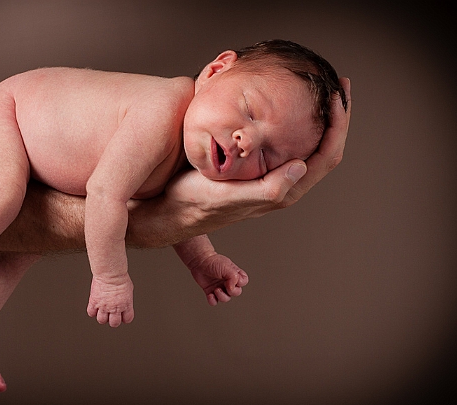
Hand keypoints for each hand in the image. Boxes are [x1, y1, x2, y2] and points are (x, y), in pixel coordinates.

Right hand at [86, 274, 133, 326]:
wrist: (110, 273)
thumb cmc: (120, 278)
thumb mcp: (129, 290)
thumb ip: (126, 299)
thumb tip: (123, 301)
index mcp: (126, 305)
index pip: (127, 319)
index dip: (124, 318)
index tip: (122, 316)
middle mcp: (115, 308)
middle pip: (114, 323)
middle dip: (113, 320)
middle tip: (111, 315)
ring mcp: (104, 306)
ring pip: (101, 321)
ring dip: (102, 317)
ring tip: (102, 310)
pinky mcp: (94, 303)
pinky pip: (91, 313)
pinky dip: (92, 311)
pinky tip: (95, 306)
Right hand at [128, 78, 350, 245]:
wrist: (174, 209)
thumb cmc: (197, 201)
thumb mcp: (229, 194)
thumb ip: (267, 187)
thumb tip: (300, 167)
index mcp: (284, 191)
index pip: (326, 156)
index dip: (338, 126)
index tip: (336, 96)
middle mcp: (284, 185)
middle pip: (325, 150)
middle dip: (338, 118)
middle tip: (340, 86)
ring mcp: (274, 177)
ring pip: (311, 147)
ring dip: (322, 121)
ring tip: (324, 93)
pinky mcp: (261, 169)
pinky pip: (292, 145)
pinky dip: (301, 125)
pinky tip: (293, 109)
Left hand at [190, 253, 248, 305]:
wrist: (199, 262)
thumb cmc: (213, 262)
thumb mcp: (227, 267)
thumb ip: (234, 277)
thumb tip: (232, 288)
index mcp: (234, 274)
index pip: (243, 282)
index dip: (240, 283)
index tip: (233, 279)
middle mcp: (228, 281)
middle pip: (236, 292)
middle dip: (232, 292)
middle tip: (226, 286)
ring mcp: (219, 287)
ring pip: (226, 298)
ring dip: (222, 296)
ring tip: (216, 290)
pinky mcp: (210, 291)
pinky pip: (214, 301)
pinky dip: (213, 301)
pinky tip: (210, 295)